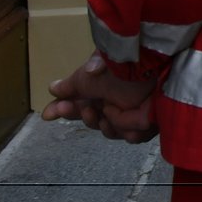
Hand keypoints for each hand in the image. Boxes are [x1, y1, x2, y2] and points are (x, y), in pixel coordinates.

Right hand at [43, 51, 159, 142]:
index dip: (65, 110)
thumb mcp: (91, 73)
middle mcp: (119, 102)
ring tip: (104, 110)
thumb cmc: (124, 66)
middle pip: (94, 120)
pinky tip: (119, 116)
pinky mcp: (151, 122)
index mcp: (104, 89)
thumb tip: (53, 89)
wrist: (153, 66)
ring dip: (102, 122)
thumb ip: (73, 84)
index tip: (48, 114)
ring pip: (110, 131)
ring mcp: (135, 113)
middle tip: (85, 108)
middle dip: (83, 115)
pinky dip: (124, 126)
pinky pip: (132, 136)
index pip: (81, 106)